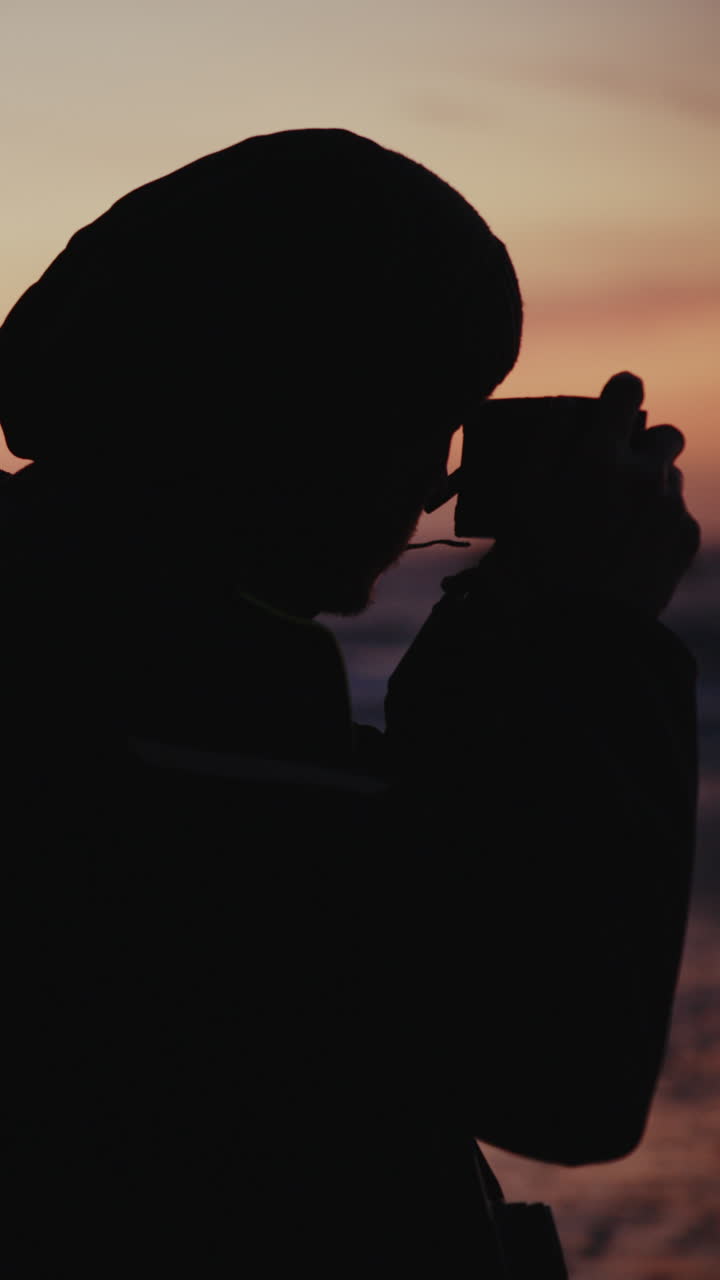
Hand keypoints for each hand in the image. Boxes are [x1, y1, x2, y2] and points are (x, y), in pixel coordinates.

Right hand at [488, 372, 699, 617]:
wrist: (587, 630)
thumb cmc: (542, 564)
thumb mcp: (523, 500)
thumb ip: (543, 443)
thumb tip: (563, 407)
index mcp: (600, 457)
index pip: (627, 389)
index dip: (618, 394)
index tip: (611, 408)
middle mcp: (645, 474)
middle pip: (665, 433)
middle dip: (644, 445)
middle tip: (618, 470)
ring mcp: (671, 506)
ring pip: (672, 475)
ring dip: (651, 485)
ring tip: (619, 518)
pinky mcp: (686, 537)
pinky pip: (678, 513)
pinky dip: (658, 523)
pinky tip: (631, 549)